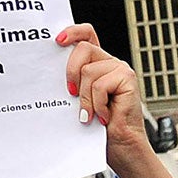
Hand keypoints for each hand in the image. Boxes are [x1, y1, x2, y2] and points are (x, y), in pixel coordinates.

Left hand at [58, 24, 148, 167]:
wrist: (120, 146)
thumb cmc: (98, 126)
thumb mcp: (79, 98)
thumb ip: (72, 80)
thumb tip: (49, 69)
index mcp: (97, 63)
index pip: (86, 34)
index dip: (73, 31)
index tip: (58, 41)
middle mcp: (109, 63)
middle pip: (83, 49)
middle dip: (71, 71)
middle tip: (71, 93)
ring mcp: (120, 69)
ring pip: (89, 71)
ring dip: (85, 97)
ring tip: (90, 113)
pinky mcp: (127, 79)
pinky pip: (100, 85)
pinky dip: (97, 104)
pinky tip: (102, 116)